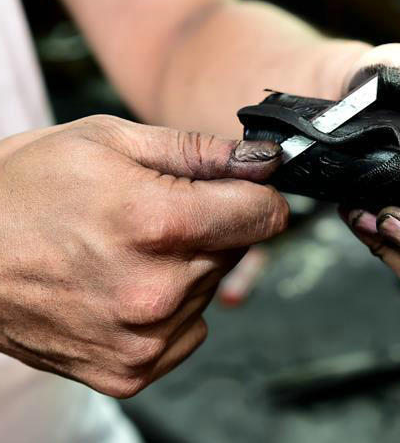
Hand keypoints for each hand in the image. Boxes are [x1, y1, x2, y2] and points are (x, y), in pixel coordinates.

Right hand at [0, 115, 288, 396]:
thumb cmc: (25, 190)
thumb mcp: (110, 141)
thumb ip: (199, 151)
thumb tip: (263, 160)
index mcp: (155, 222)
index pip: (263, 215)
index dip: (257, 196)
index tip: (244, 190)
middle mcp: (155, 289)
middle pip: (238, 251)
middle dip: (212, 228)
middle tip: (155, 216)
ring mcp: (143, 337)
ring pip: (212, 290)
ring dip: (188, 268)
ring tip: (128, 250)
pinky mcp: (130, 369)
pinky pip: (189, 331)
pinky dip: (171, 309)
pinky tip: (125, 286)